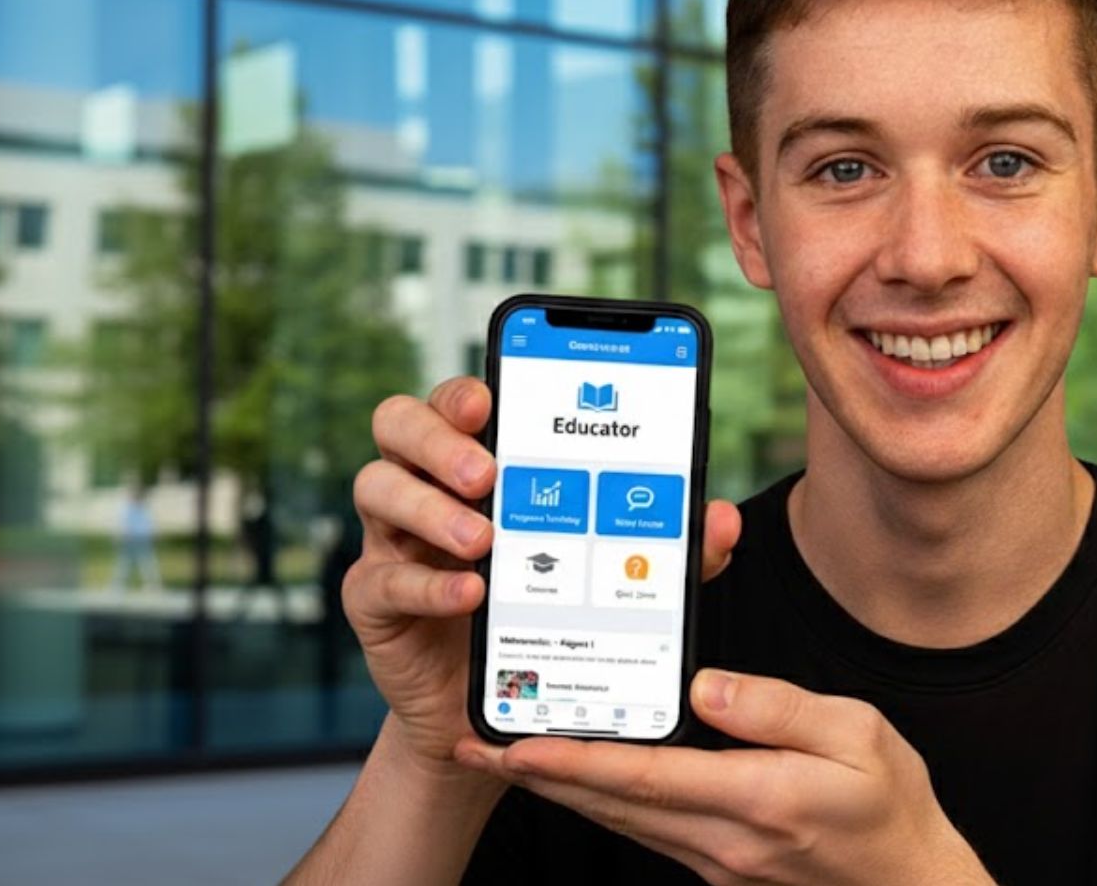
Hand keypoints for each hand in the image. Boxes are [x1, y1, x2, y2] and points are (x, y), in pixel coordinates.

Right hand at [345, 376, 742, 774]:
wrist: (501, 706)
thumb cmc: (553, 614)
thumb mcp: (617, 577)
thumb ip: (668, 547)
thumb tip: (722, 519)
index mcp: (481, 460)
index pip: (460, 401)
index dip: (467, 390)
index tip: (491, 396)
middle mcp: (428, 485)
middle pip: (398, 424)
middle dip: (438, 437)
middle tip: (488, 473)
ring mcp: (393, 539)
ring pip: (375, 487)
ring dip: (429, 505)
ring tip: (484, 539)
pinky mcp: (375, 600)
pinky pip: (382, 577)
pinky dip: (427, 583)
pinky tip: (470, 594)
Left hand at [456, 671, 992, 885]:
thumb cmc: (892, 807)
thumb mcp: (859, 735)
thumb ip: (778, 708)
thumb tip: (706, 686)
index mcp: (759, 797)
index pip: (647, 776)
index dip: (576, 761)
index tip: (518, 744)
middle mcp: (725, 838)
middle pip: (613, 804)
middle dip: (540, 775)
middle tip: (475, 745)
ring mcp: (717, 860)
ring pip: (621, 821)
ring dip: (560, 791)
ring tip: (507, 758)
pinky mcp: (719, 866)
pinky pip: (646, 829)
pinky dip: (603, 803)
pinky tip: (583, 782)